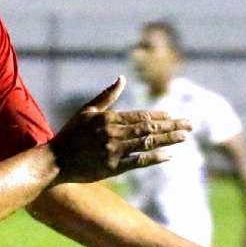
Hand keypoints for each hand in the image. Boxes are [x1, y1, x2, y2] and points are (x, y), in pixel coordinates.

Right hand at [49, 76, 191, 183]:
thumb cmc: (71, 134)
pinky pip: (138, 162)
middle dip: (171, 126)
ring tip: (184, 137)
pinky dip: (154, 158)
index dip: (159, 116)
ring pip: (147, 144)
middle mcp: (113, 134)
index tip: (174, 115)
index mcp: (108, 119)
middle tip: (190, 125)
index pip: (140, 116)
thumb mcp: (87, 110)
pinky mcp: (113, 167)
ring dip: (168, 140)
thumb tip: (122, 79)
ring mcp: (114, 151)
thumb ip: (107, 96)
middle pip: (149, 129)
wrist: (55, 160)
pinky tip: (168, 156)